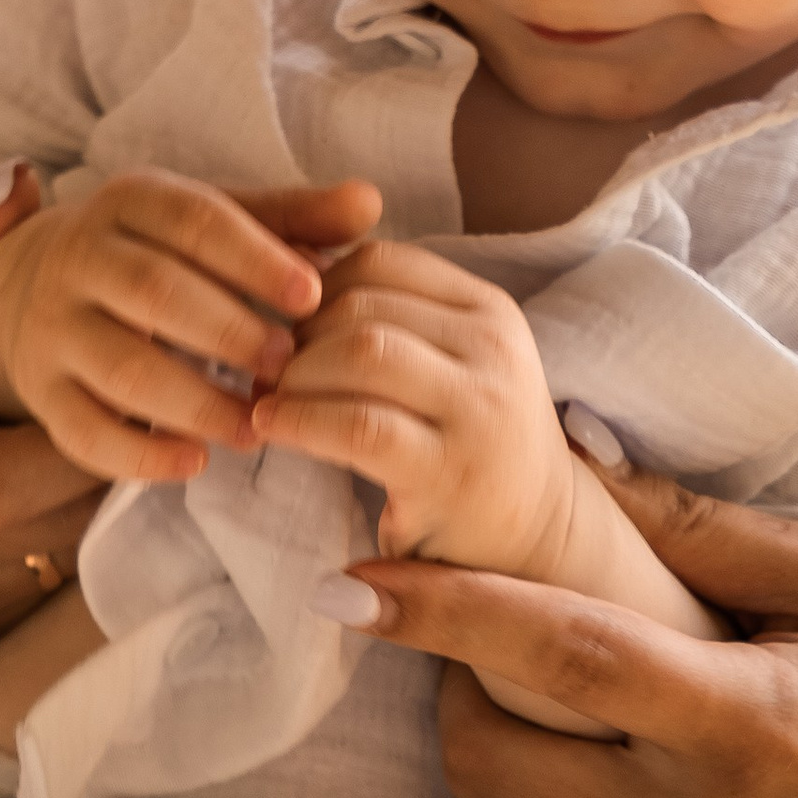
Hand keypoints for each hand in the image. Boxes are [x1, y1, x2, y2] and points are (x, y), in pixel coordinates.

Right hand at [0, 173, 372, 482]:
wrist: (39, 289)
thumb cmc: (161, 256)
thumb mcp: (218, 223)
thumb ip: (294, 218)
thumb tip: (369, 202)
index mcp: (131, 201)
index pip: (193, 221)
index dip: (255, 258)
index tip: (315, 294)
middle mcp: (81, 257)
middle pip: (153, 293)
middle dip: (229, 333)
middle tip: (290, 366)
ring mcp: (54, 328)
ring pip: (122, 369)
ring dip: (196, 403)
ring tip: (256, 427)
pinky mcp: (42, 393)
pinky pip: (86, 433)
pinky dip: (141, 456)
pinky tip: (196, 462)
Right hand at [0, 182, 102, 665]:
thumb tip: (19, 188)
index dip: (77, 439)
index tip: (128, 376)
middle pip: (40, 527)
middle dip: (112, 457)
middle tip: (147, 386)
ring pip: (52, 563)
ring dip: (97, 495)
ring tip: (114, 422)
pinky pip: (35, 590)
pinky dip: (60, 532)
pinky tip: (51, 476)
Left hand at [249, 239, 573, 572]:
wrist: (535, 536)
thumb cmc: (467, 441)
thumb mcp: (449, 363)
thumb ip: (390, 317)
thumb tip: (292, 266)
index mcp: (488, 309)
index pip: (381, 261)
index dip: (315, 287)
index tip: (285, 323)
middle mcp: (493, 348)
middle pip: (362, 306)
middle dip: (296, 333)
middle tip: (261, 366)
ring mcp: (479, 409)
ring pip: (362, 352)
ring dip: (295, 373)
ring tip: (265, 397)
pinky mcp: (451, 472)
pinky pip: (358, 425)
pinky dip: (301, 419)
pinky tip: (272, 427)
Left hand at [334, 461, 797, 797]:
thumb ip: (699, 529)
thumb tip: (571, 454)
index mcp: (747, 725)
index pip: (556, 659)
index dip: (442, 614)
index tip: (349, 581)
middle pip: (495, 762)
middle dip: (451, 687)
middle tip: (472, 629)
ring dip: (493, 760)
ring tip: (538, 699)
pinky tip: (593, 775)